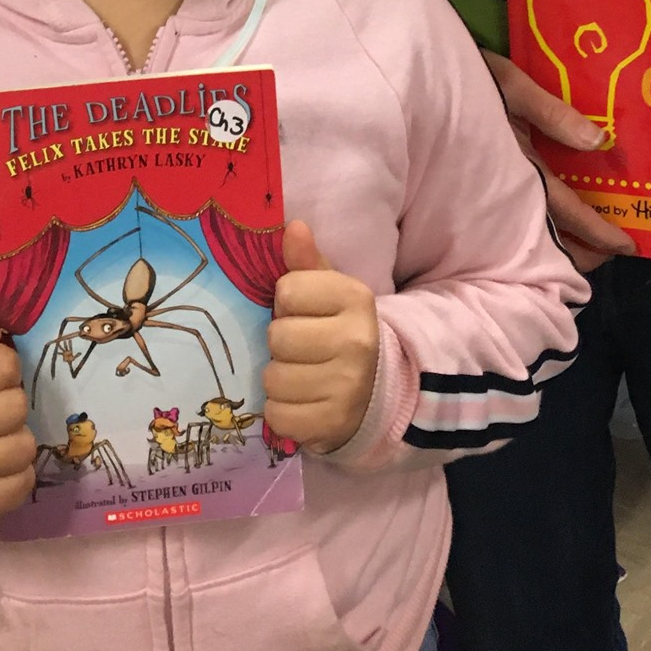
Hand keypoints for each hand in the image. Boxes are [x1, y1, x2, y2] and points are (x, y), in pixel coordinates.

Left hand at [265, 222, 379, 453]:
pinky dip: (282, 411)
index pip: (287, 290)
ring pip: (273, 379)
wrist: (377, 390)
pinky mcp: (333, 424)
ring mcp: (347, 387)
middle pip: (277, 336)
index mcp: (355, 298)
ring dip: (279, 379)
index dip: (287, 302)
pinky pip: (278, 416)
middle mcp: (357, 342)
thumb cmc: (340, 331)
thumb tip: (293, 226)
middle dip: (281, 344)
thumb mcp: (329, 292)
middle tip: (300, 348)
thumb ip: (306, 261)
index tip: (303, 312)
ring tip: (300, 375)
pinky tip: (301, 402)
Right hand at [480, 48, 635, 272]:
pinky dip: (537, 224)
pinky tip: (548, 222)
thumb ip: (553, 113)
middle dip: (582, 249)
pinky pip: (515, 214)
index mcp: (523, 167)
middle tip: (611, 255)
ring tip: (586, 247)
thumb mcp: (510, 85)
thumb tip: (600, 141)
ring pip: (531, 230)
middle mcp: (509, 186)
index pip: (568, 210)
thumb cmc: (467, 77)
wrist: (417, 80)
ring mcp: (492, 188)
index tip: (627, 246)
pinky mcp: (479, 181)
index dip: (598, 232)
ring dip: (560, 243)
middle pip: (550, 234)